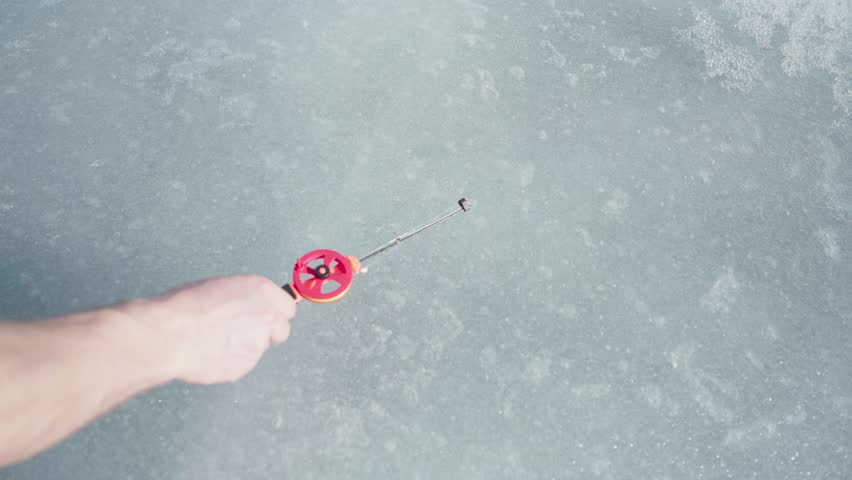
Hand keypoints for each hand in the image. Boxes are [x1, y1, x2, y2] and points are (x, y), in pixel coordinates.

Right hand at [143, 275, 296, 383]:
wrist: (172, 334)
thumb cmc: (187, 304)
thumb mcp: (221, 287)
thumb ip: (243, 300)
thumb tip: (245, 309)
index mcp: (262, 291)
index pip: (287, 307)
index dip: (274, 313)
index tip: (263, 316)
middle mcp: (267, 317)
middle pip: (282, 330)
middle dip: (268, 332)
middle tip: (244, 332)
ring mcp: (258, 344)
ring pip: (261, 348)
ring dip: (247, 346)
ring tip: (218, 343)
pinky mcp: (245, 367)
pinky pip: (243, 364)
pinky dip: (232, 360)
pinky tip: (211, 354)